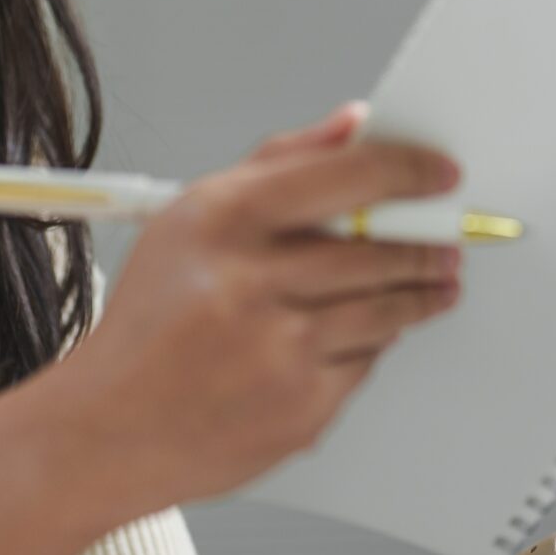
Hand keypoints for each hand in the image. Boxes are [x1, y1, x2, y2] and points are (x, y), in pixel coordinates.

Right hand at [42, 100, 467, 520]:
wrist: (108, 428)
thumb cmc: (151, 321)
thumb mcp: (192, 220)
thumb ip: (280, 162)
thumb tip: (354, 125)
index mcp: (223, 220)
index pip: (347, 175)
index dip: (409, 170)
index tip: (440, 173)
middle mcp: (251, 282)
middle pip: (381, 249)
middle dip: (428, 244)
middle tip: (447, 240)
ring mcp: (279, 350)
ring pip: (386, 310)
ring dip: (419, 294)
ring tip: (430, 285)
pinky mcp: (300, 409)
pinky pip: (366, 365)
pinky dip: (368, 348)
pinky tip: (351, 337)